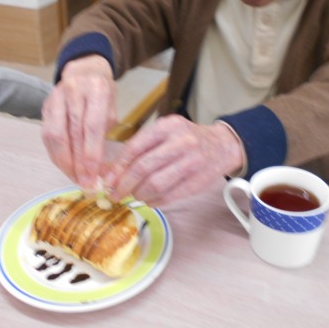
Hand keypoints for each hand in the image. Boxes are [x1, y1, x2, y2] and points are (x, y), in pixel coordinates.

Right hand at [41, 55, 116, 189]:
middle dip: (78, 163)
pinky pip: (47, 134)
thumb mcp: (112, 107)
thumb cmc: (102, 92)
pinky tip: (65, 166)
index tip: (93, 176)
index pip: (92, 127)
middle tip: (85, 184)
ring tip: (74, 178)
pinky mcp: (45, 106)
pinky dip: (55, 153)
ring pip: (55, 135)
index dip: (91, 154)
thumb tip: (101, 168)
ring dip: (64, 161)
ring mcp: (56, 97)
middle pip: (72, 133)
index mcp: (96, 90)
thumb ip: (105, 133)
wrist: (84, 70)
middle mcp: (74, 91)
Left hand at [102, 115, 243, 205]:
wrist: (221, 146)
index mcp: (167, 126)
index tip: (107, 181)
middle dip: (125, 184)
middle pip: (144, 167)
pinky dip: (156, 201)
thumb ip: (140, 148)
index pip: (135, 147)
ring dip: (140, 194)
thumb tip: (110, 171)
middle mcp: (181, 141)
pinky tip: (150, 201)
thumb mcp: (164, 133)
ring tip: (135, 196)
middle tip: (116, 194)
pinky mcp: (198, 180)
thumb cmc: (186, 139)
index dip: (118, 167)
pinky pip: (170, 196)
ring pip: (156, 184)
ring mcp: (192, 161)